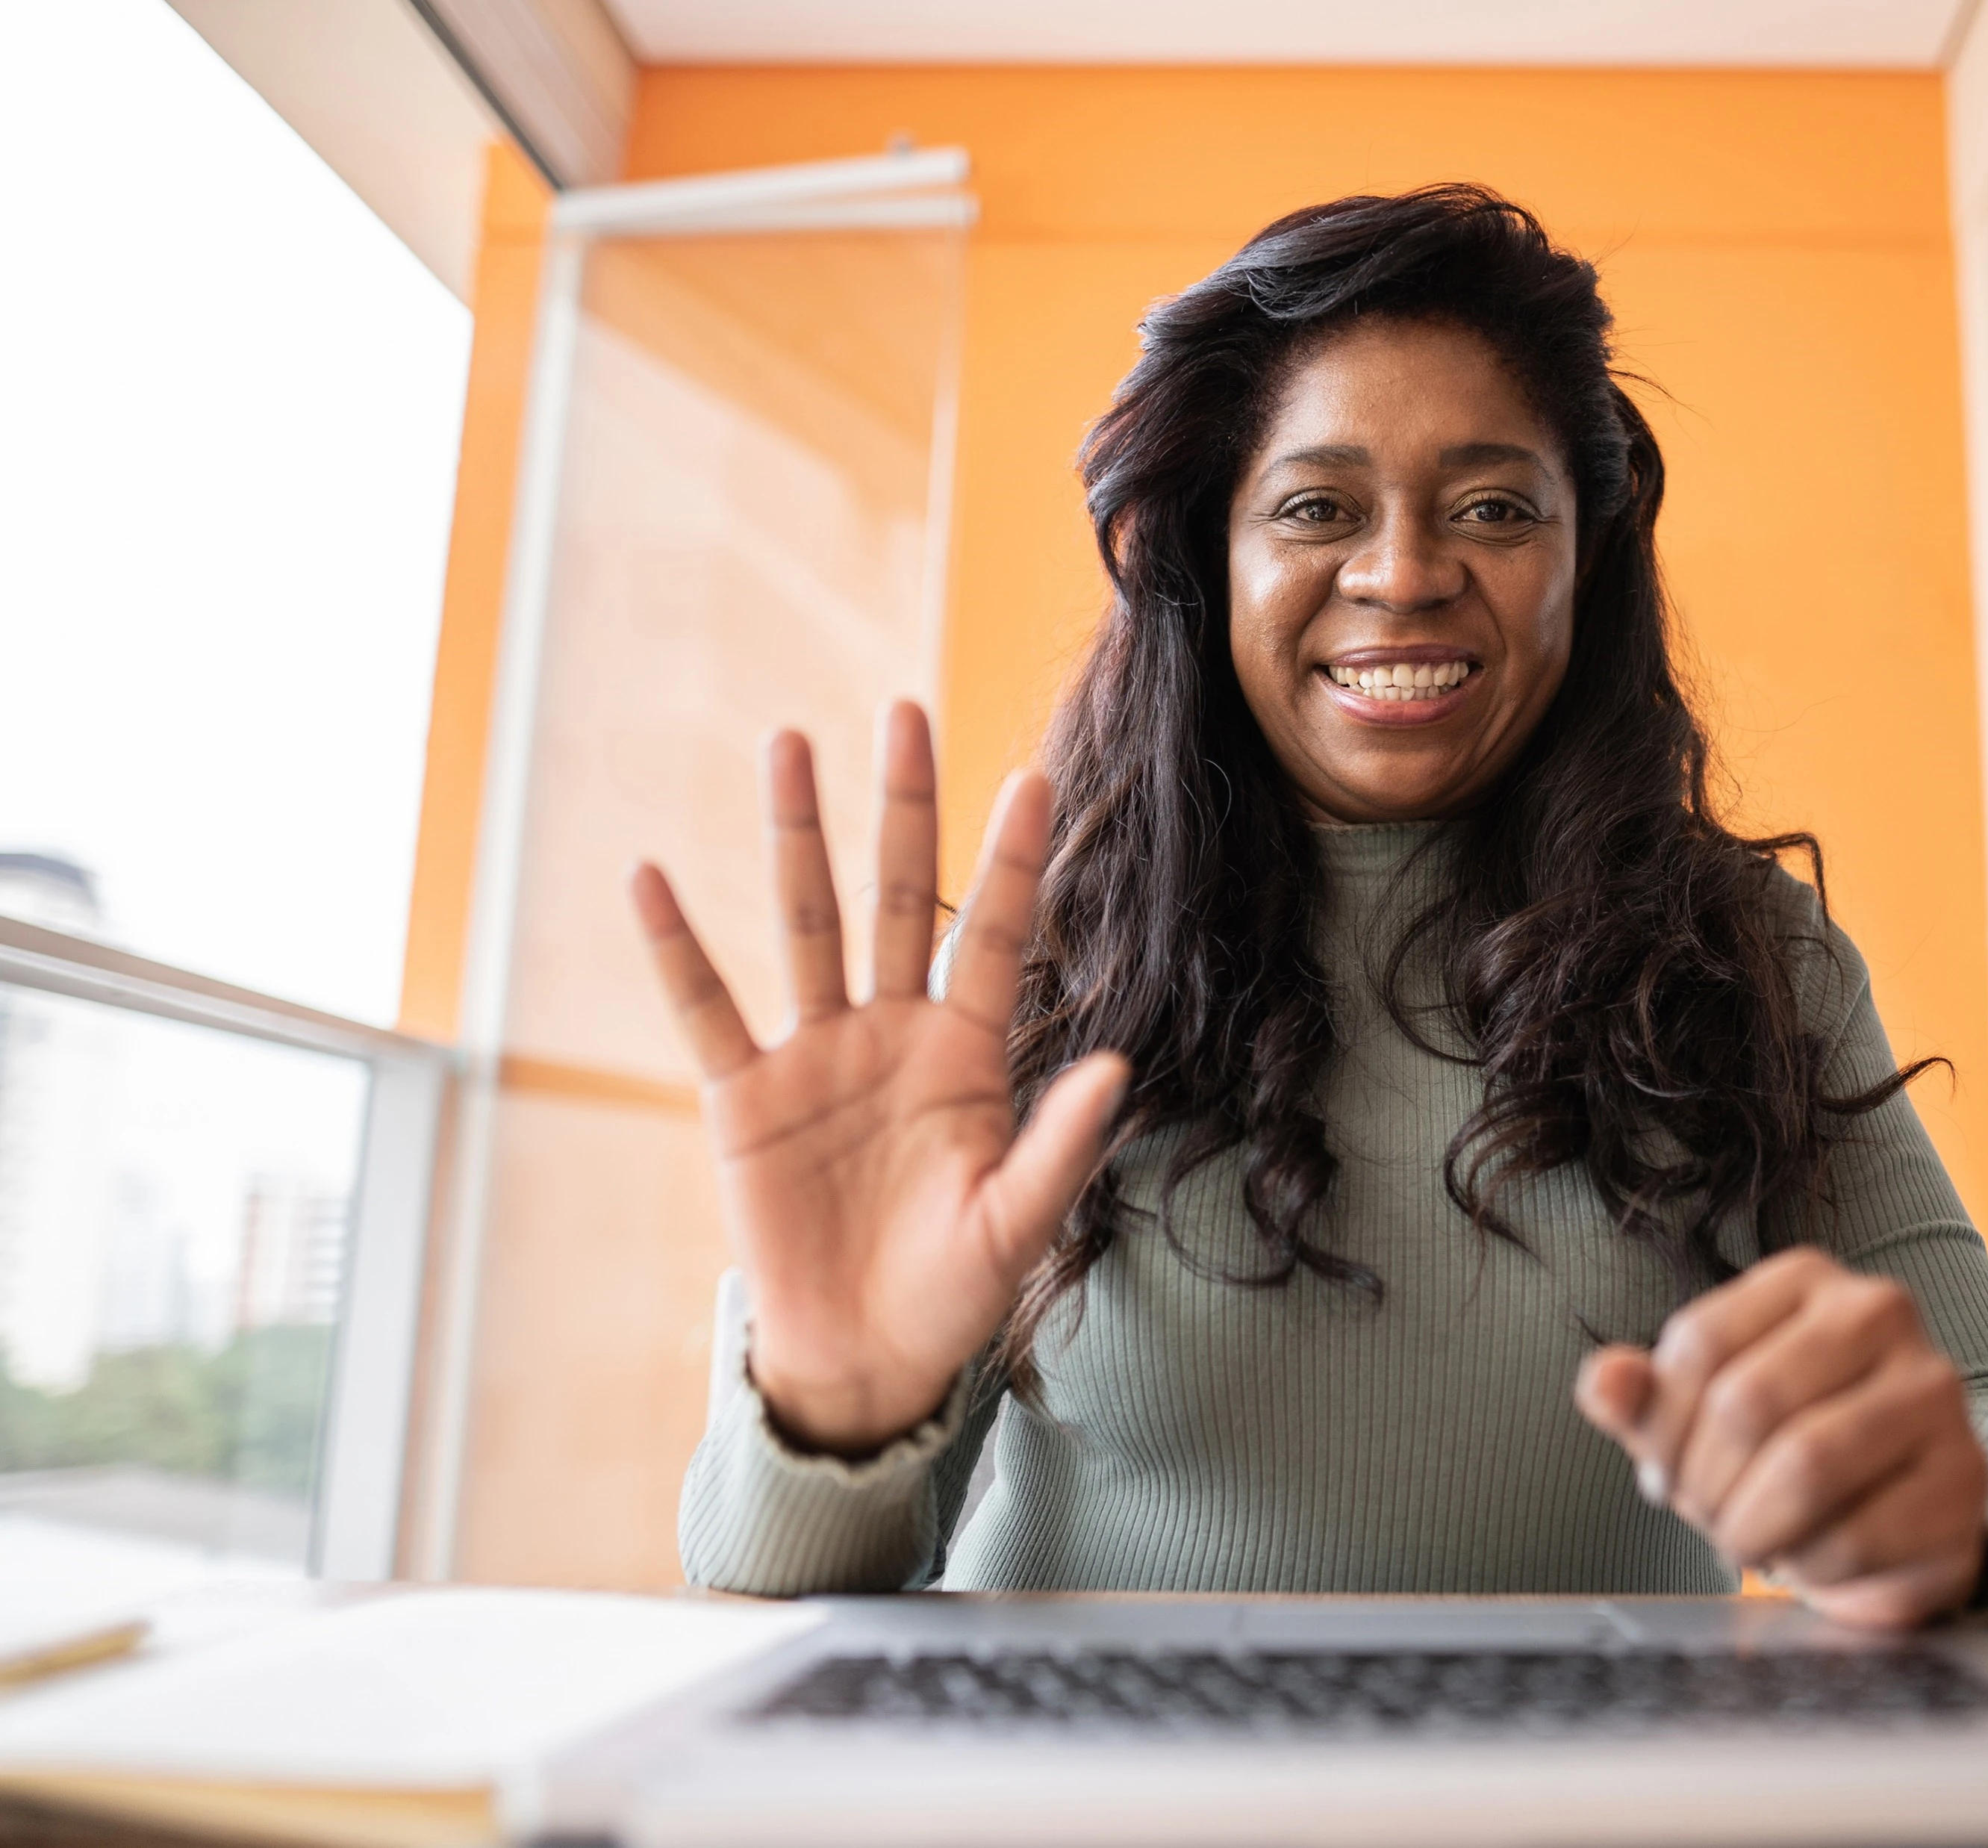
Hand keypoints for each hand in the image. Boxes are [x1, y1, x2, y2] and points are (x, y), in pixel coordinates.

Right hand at [629, 701, 1127, 1454]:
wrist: (865, 1357)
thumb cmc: (952, 1291)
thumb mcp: (1018, 1223)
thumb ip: (1062, 1145)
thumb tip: (1117, 1067)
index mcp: (967, 1054)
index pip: (992, 934)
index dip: (1011, 859)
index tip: (1032, 774)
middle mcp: (892, 1033)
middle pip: (897, 895)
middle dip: (902, 806)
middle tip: (905, 711)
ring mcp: (815, 1056)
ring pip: (805, 924)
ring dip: (797, 837)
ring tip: (789, 744)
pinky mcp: (745, 1099)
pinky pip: (707, 1009)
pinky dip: (678, 948)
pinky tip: (652, 878)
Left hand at [1574, 1249, 1987, 1626]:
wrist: (1899, 1524)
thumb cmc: (1785, 1453)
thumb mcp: (1699, 1418)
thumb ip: (1644, 1397)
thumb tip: (1604, 1382)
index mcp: (1806, 1278)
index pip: (1699, 1343)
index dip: (1660, 1427)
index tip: (1661, 1474)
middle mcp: (1880, 1311)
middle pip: (1746, 1402)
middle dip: (1705, 1484)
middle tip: (1706, 1517)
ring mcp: (1934, 1391)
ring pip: (1806, 1464)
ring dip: (1752, 1526)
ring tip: (1748, 1541)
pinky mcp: (1966, 1476)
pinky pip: (1858, 1534)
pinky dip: (1811, 1565)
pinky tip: (1809, 1558)